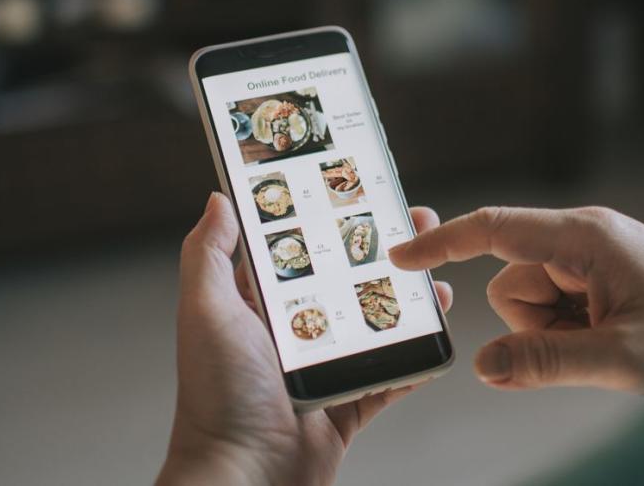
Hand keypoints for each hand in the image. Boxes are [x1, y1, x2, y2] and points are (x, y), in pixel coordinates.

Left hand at [157, 194, 452, 484]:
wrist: (246, 479)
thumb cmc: (218, 397)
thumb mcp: (205, 312)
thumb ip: (209, 254)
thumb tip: (219, 198)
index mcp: (254, 306)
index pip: (293, 248)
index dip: (324, 217)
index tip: (357, 187)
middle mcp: (289, 333)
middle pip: (343, 279)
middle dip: (380, 251)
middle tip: (413, 222)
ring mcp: (322, 369)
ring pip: (373, 322)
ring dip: (407, 298)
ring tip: (435, 274)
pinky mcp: (347, 404)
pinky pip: (390, 374)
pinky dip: (416, 355)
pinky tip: (437, 329)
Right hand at [390, 206, 643, 392]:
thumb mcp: (624, 361)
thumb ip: (543, 362)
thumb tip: (481, 367)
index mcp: (586, 237)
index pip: (494, 230)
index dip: (442, 244)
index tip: (398, 256)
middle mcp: (586, 240)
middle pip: (511, 283)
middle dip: (534, 324)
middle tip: (594, 345)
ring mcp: (598, 263)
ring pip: (532, 305)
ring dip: (557, 335)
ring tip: (616, 346)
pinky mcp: (609, 285)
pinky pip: (560, 315)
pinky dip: (575, 337)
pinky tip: (620, 345)